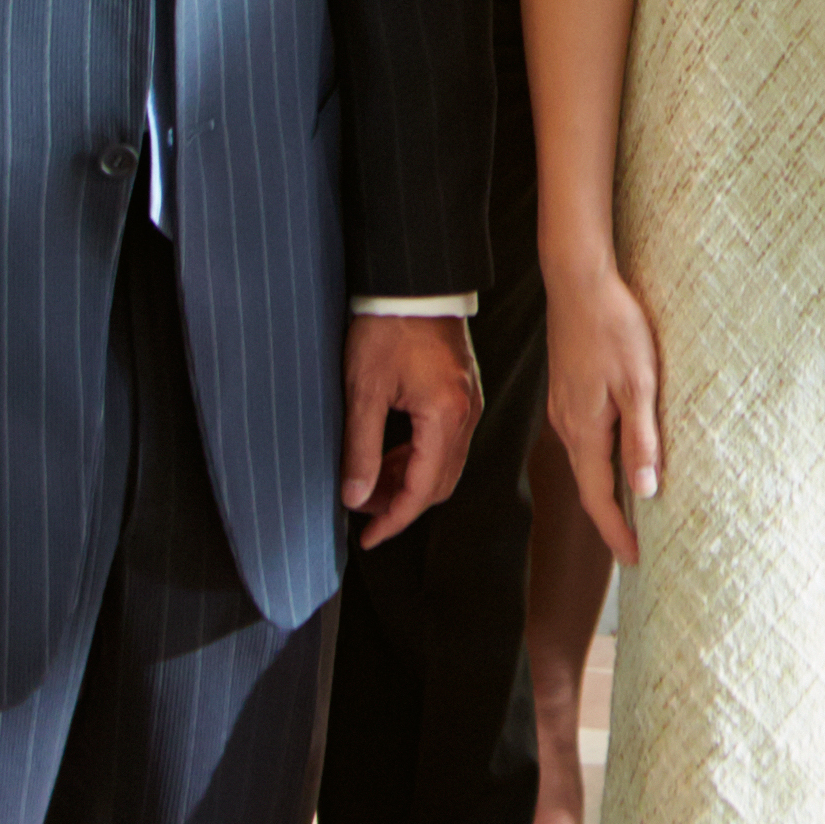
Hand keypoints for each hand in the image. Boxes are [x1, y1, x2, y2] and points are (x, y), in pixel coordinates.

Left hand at [341, 312, 480, 549]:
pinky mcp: (463, 394)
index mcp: (445, 416)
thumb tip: (355, 496)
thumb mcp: (364, 390)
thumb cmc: (388, 329)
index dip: (394, 519)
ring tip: (370, 482)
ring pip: (444, 465)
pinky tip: (390, 454)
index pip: (423, 489)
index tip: (368, 538)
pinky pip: (446, 442)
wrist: (414, 285)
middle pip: (440, 483)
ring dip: (409, 481)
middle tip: (362, 510)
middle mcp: (466, 415)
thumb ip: (361, 448)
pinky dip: (419, 458)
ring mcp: (469, 404)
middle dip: (401, 503)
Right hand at [546, 254, 665, 565]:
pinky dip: (601, 460)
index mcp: (585, 429)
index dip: (616, 532)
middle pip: (589, 485)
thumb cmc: (613, 326)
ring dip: (605, 490)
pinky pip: (584, 438)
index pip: (599, 498)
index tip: (634, 560)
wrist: (578, 281)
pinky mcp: (569, 390)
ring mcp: (564, 407)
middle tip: (635, 546)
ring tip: (631, 510)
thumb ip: (641, 438)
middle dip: (610, 519)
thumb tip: (646, 492)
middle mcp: (568, 424)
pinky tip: (617, 456)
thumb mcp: (639, 382)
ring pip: (585, 462)